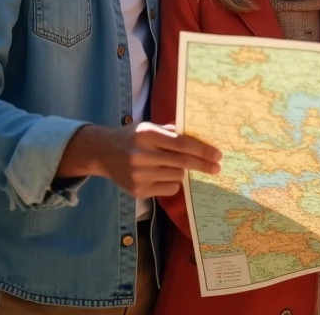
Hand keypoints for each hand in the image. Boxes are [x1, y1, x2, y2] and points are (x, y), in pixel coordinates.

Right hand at [59, 122, 221, 197]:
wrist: (102, 153)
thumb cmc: (132, 137)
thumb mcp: (149, 127)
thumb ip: (171, 131)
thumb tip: (199, 137)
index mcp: (146, 135)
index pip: (180, 143)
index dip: (201, 150)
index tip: (217, 155)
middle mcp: (141, 155)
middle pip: (181, 162)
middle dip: (202, 165)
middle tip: (217, 167)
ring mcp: (139, 175)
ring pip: (177, 176)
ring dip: (181, 171)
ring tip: (169, 165)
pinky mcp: (138, 191)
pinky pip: (169, 189)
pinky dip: (172, 182)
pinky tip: (160, 175)